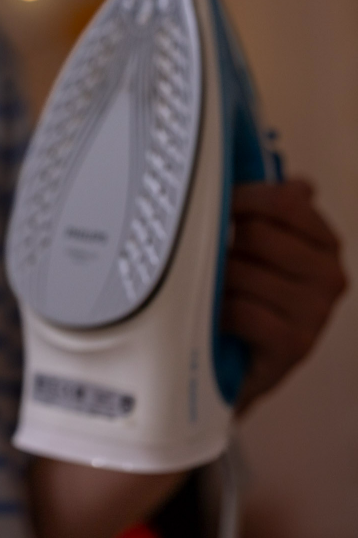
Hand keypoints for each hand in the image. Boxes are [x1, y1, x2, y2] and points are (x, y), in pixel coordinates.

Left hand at [223, 179, 347, 411]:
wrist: (228, 373)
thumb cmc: (240, 304)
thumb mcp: (247, 251)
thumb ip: (253, 209)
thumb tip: (245, 164)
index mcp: (322, 241)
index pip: (286, 198)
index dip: (241, 198)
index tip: (216, 207)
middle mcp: (329, 274)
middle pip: (256, 233)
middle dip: (220, 246)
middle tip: (209, 265)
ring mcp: (317, 311)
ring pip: (242, 271)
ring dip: (213, 284)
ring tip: (210, 298)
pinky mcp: (296, 345)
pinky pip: (242, 310)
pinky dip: (220, 314)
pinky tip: (217, 321)